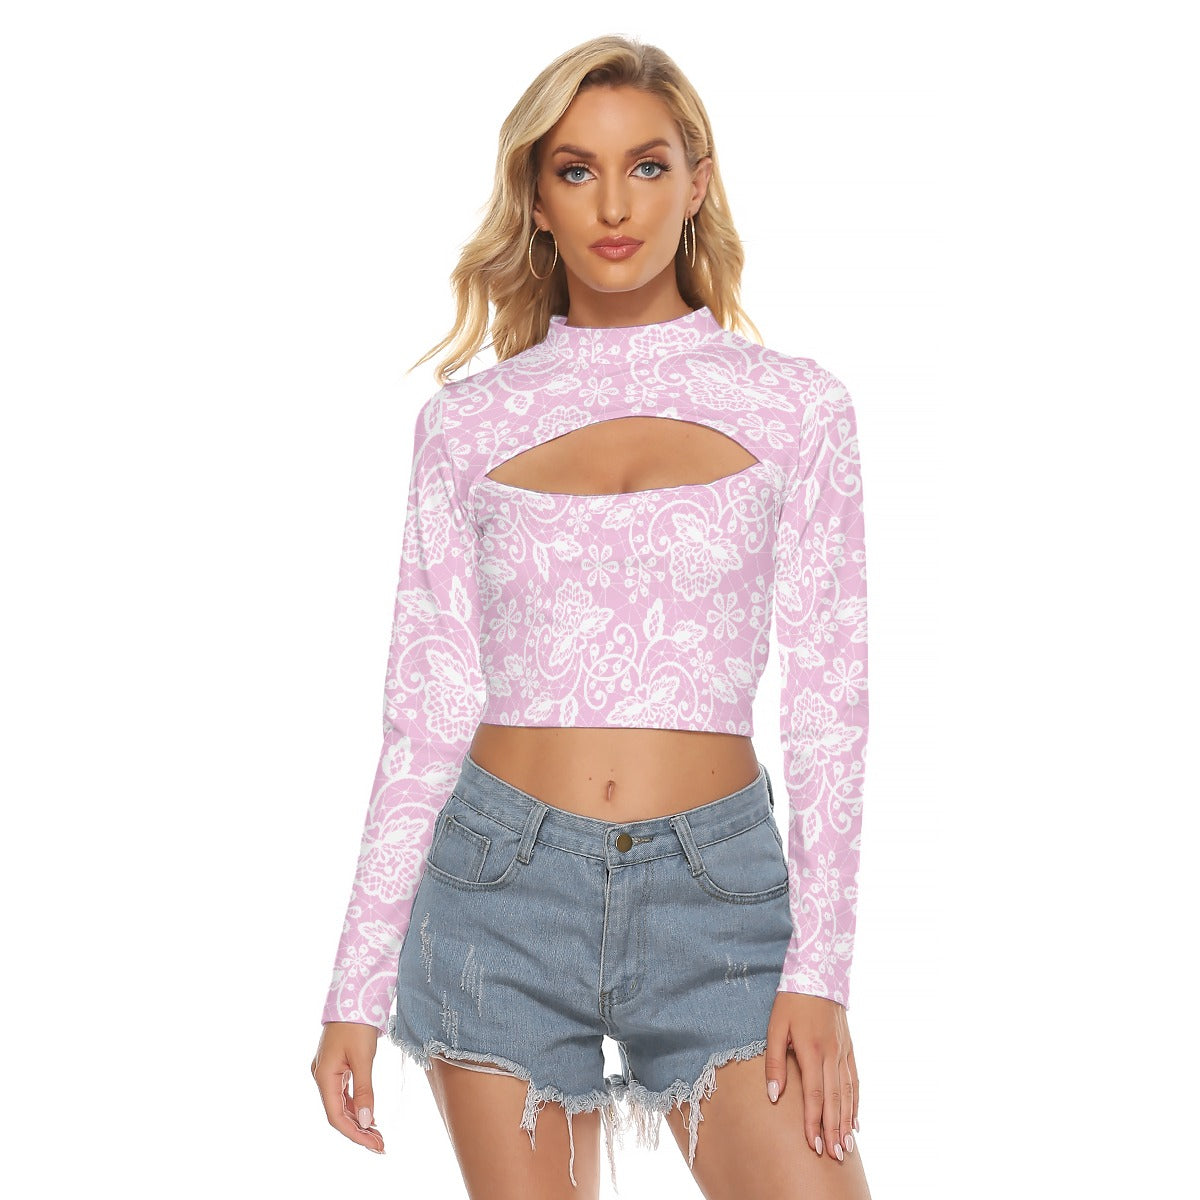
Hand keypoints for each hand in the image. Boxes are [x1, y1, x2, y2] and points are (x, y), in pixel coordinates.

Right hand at [312, 1022, 386, 1153]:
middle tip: (381, 1145)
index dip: (355, 1134)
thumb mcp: (363, 1057)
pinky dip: (355, 1105)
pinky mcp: (336, 1065)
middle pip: (338, 1113)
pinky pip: (343, 1092)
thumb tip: (365, 1121)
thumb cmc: (357, 1023)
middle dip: (358, 1130)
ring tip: (378, 1134)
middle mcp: (322, 1076)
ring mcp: (327, 1071)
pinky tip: (368, 1115)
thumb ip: (364, 1090)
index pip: (336, 1116)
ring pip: (341, 1104)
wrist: (353, 994)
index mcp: (324, 1076)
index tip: (375, 1145)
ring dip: (358, 1119)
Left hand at [764, 992, 858, 1161]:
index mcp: (811, 1050)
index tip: (814, 1145)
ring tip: (846, 1147)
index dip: (814, 1122)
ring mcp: (843, 1052)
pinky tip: (855, 1120)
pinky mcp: (849, 1048)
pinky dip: (856, 1103)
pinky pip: (855, 1080)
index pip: (814, 1095)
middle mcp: (831, 1055)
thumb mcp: (775, 1027)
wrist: (818, 974)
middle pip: (834, 1099)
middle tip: (834, 1156)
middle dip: (833, 1130)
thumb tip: (774, 1097)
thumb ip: (775, 1063)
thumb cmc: (791, 1001)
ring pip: (847, 1093)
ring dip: (846, 1121)